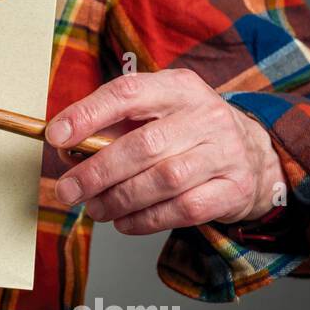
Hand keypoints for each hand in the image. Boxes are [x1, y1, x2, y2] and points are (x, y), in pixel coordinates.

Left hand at [45, 69, 284, 234]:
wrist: (254, 155)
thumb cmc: (187, 133)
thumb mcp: (156, 114)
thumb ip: (113, 126)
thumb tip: (66, 147)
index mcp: (178, 87)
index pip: (127, 93)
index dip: (88, 115)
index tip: (56, 137)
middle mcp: (205, 115)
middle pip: (144, 145)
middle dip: (97, 172)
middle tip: (68, 190)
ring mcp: (224, 153)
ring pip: (163, 180)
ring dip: (119, 199)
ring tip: (94, 209)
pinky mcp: (234, 189)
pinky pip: (183, 209)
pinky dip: (145, 220)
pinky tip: (124, 222)